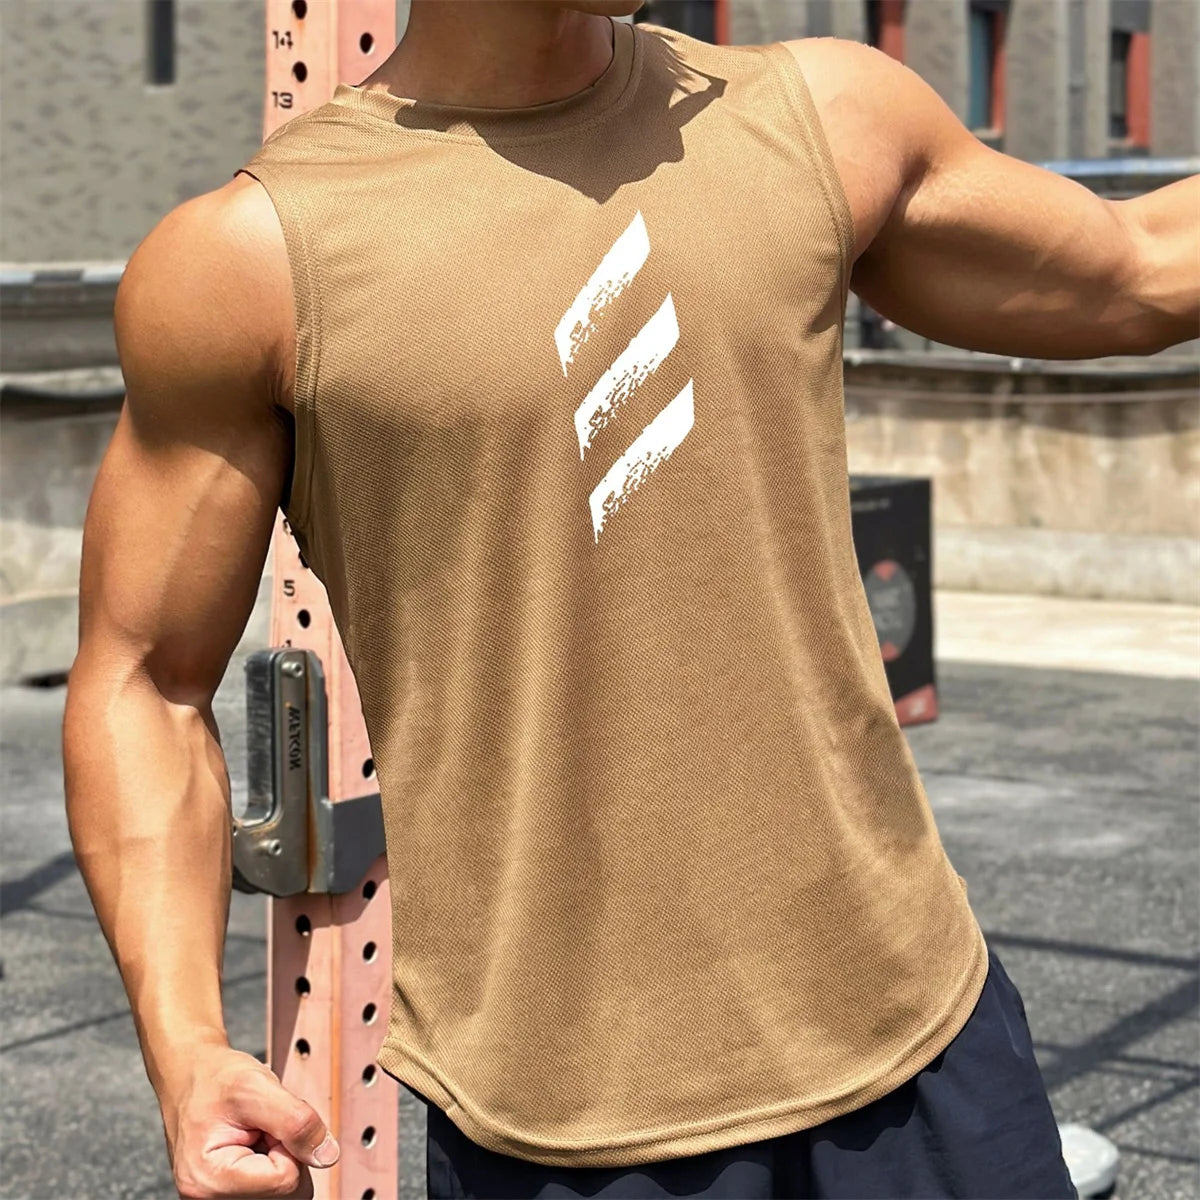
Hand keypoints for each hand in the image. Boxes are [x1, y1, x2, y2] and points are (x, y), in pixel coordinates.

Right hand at [159, 1042, 339, 1198]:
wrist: (192, 1077)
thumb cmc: (216, 1079)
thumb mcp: (258, 1086)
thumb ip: (296, 1121)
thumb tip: (327, 1155)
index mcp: (210, 1179)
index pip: (286, 1180)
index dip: (289, 1144)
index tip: (268, 1121)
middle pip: (286, 1193)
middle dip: (286, 1152)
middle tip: (262, 1126)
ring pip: (283, 1192)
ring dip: (282, 1157)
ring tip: (257, 1133)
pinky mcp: (227, 1196)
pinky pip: (273, 1189)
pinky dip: (274, 1163)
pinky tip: (256, 1146)